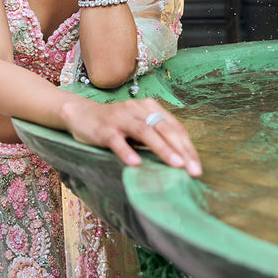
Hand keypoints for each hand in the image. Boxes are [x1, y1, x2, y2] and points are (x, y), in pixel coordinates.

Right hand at [62, 95, 200, 175]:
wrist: (81, 114)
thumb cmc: (115, 125)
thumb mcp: (138, 126)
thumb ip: (155, 136)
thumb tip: (179, 159)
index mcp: (149, 108)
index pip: (174, 127)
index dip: (187, 146)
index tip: (196, 167)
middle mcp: (137, 109)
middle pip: (164, 128)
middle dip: (181, 150)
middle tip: (192, 170)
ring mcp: (121, 118)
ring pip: (145, 132)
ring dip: (162, 149)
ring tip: (176, 165)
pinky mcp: (105, 129)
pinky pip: (117, 140)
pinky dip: (127, 151)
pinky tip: (135, 163)